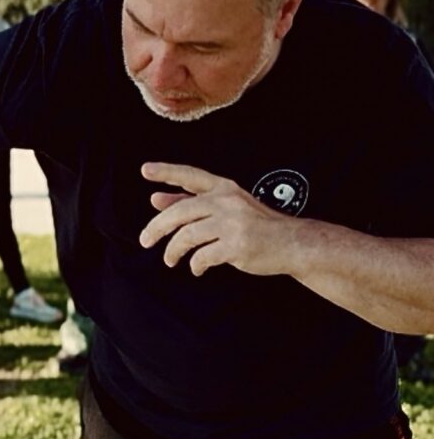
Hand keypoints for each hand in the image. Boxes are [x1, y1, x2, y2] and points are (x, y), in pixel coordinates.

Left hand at [138, 162, 295, 276]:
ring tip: (170, 259)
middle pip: (180, 212)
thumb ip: (191, 202)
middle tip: (145, 240)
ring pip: (187, 236)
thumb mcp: (227, 206)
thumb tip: (156, 199)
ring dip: (173, 251)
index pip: (191, 176)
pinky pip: (202, 256)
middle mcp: (227, 202)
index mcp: (224, 189)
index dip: (167, 172)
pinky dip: (194, 264)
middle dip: (157, 227)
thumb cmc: (257, 224)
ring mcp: (233, 224)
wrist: (293, 243)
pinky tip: (196, 268)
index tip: (145, 170)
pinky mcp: (237, 246)